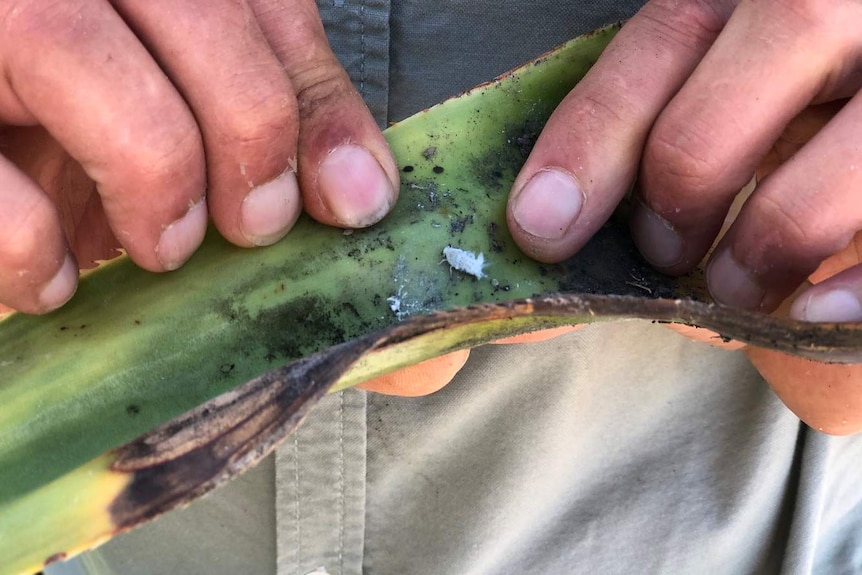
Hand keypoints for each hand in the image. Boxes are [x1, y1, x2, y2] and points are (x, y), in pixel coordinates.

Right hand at [0, 0, 396, 313]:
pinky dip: (29, 243)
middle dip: (247, 131)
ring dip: (152, 173)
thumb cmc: (64, 110)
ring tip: (165, 247)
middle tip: (253, 224)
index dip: (315, 101)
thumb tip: (363, 192)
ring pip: (66, 45)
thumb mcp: (178, 94)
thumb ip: (278, 107)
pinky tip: (55, 278)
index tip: (347, 198)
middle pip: (189, 5)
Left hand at [367, 1, 861, 434]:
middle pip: (770, 55)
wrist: (860, 84)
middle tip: (661, 253)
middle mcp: (844, 4)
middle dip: (691, 173)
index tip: (539, 225)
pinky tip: (806, 315)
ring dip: (768, 236)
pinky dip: (856, 284)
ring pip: (846, 151)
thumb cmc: (784, 98)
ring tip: (732, 290)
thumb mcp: (723, 79)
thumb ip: (654, 116)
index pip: (668, 36)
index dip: (593, 135)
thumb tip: (550, 214)